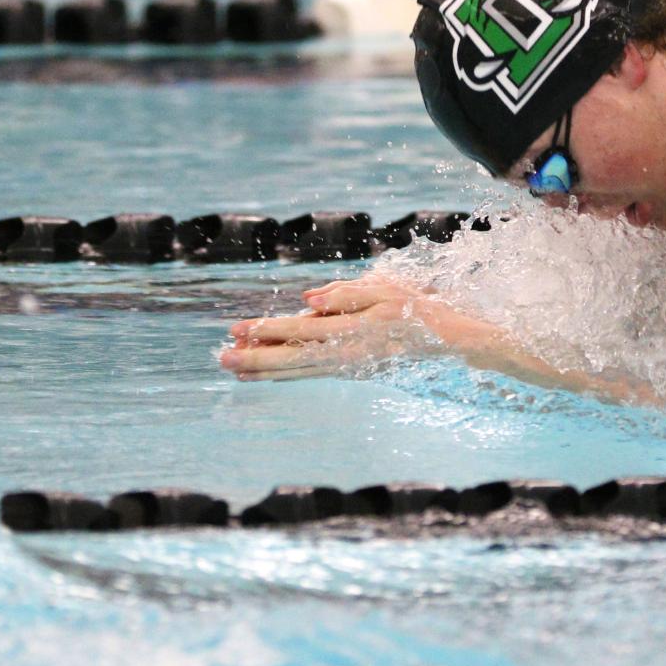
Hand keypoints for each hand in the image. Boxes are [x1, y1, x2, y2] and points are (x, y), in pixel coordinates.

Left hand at [219, 275, 453, 380]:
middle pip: (291, 359)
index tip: (237, 330)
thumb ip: (345, 294)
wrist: (443, 339)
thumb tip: (308, 300)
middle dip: (254, 359)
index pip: (299, 330)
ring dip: (264, 371)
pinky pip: (310, 374)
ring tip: (234, 370)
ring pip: (297, 371)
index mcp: (350, 329)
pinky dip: (285, 375)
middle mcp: (344, 353)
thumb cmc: (413, 307)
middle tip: (222, 359)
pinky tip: (266, 375)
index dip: (267, 330)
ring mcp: (346, 365)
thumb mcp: (383, 289)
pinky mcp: (348, 370)